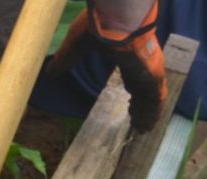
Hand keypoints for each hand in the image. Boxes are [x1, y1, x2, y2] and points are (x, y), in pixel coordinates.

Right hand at [56, 1, 166, 133]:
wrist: (117, 19)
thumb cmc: (100, 27)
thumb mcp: (76, 46)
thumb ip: (65, 59)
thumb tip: (50, 72)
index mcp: (128, 56)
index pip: (132, 77)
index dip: (132, 91)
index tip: (129, 102)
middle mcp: (141, 64)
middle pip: (143, 90)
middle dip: (140, 106)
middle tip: (137, 122)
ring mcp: (149, 70)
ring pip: (150, 97)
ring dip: (147, 114)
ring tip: (143, 130)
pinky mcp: (153, 76)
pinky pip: (156, 100)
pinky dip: (153, 114)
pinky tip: (148, 127)